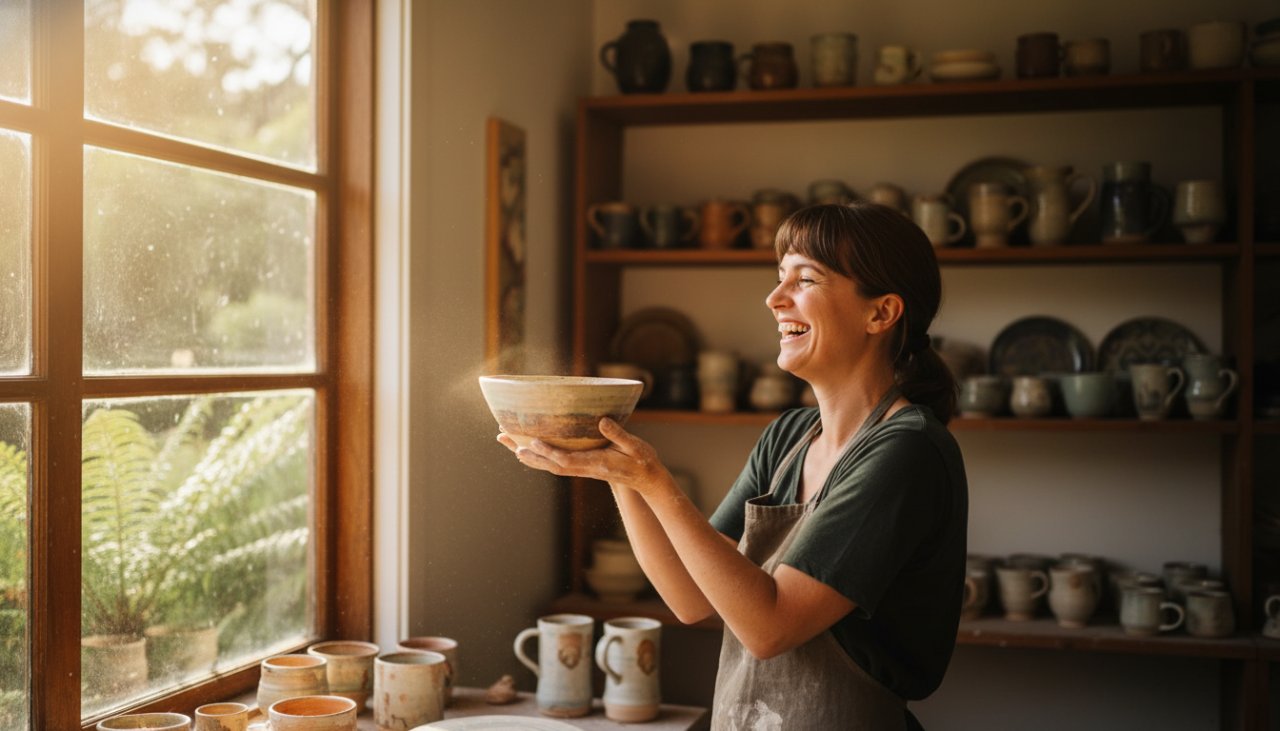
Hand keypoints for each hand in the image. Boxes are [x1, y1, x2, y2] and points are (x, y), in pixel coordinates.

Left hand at [495, 418, 669, 495]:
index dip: (548, 452)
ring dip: (527, 454)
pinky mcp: (581, 466)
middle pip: (549, 463)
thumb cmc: (642, 461)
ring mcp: (581, 468)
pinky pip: (555, 462)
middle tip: (503, 438)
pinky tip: (529, 449)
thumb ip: (619, 435)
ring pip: (549, 464)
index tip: (532, 441)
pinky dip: (539, 456)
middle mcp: (584, 468)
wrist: (645, 479)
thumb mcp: (635, 446)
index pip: (566, 459)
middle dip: (526, 452)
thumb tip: (603, 421)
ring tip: (508, 442)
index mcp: (596, 463)